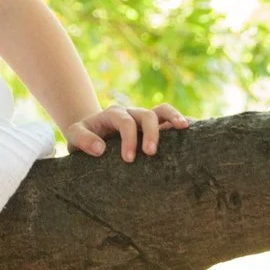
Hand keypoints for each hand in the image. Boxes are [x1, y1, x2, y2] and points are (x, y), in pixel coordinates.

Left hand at [64, 100, 190, 161]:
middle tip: (151, 153)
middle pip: (147, 114)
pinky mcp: (154, 126)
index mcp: (112, 114)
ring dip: (173, 118)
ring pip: (162, 110)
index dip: (129, 138)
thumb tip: (100, 149)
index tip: (129, 159)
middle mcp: (131, 113)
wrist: (89, 131)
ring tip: (185, 128)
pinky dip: (182, 121)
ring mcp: (144, 118)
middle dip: (151, 133)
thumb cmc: (83, 137)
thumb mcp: (74, 136)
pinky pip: (170, 120)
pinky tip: (195, 130)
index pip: (124, 121)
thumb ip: (82, 140)